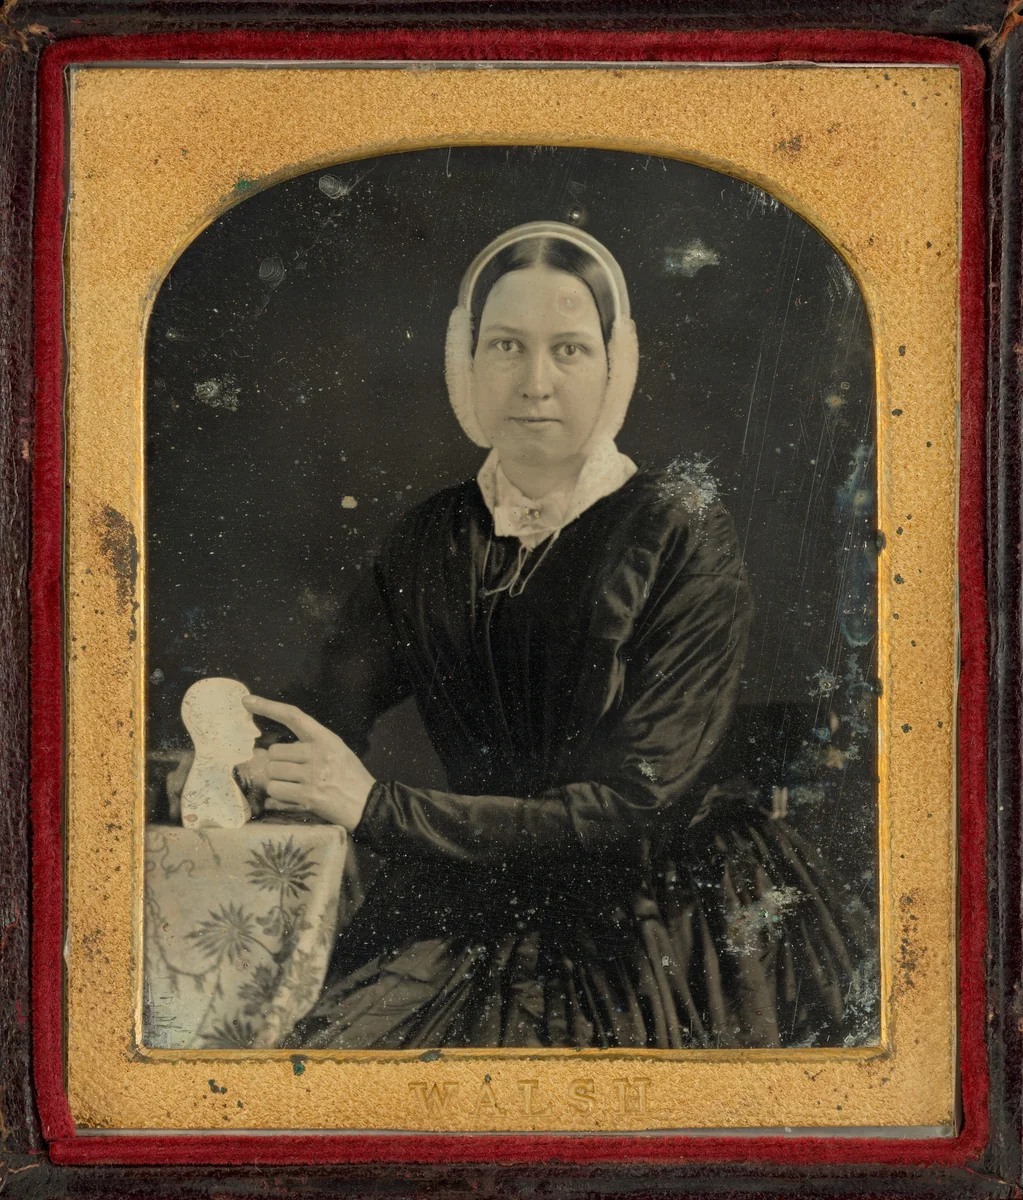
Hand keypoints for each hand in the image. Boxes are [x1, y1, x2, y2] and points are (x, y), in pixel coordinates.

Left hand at [240, 696, 375, 830]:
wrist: (369, 804)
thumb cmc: (350, 778)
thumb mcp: (336, 752)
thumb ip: (308, 747)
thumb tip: (270, 752)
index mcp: (325, 739)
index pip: (294, 716)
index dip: (268, 707)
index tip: (248, 701)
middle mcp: (318, 753)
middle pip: (274, 752)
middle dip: (277, 765)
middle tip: (292, 774)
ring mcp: (313, 774)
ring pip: (272, 772)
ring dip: (277, 782)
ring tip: (295, 787)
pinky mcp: (308, 795)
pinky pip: (276, 791)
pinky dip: (279, 796)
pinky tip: (294, 798)